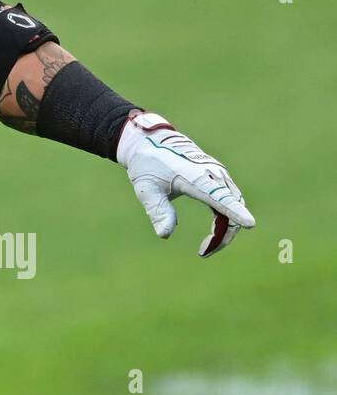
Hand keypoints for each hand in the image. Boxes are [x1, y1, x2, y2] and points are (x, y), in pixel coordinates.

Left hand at [116, 111, 254, 256]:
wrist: (152, 142)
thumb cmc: (148, 165)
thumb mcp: (146, 189)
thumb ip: (157, 210)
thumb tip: (165, 235)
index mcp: (194, 176)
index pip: (218, 195)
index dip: (234, 211)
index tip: (249, 223)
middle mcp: (212, 173)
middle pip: (231, 206)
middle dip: (224, 234)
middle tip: (204, 252)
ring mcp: (218, 174)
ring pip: (234, 205)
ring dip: (226, 229)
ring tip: (205, 248)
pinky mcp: (219, 177)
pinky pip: (230, 201)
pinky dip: (226, 219)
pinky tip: (213, 235)